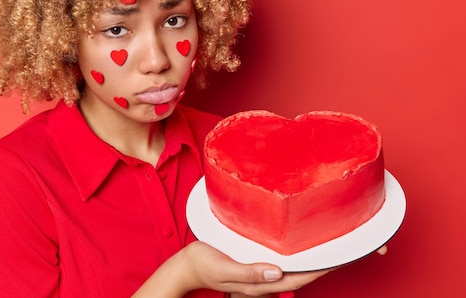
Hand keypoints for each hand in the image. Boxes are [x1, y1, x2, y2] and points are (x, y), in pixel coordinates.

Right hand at [177, 242, 330, 296]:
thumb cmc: (202, 264)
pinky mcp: (253, 264)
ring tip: (326, 245)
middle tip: (341, 249)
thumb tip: (276, 272)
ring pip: (291, 268)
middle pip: (299, 274)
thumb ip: (249, 273)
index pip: (296, 278)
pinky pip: (279, 261)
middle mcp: (263, 280)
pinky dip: (293, 254)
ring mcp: (259, 274)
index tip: (336, 260)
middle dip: (320, 265)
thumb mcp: (223, 269)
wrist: (186, 266)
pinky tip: (297, 245)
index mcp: (259, 283)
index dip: (318, 270)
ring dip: (309, 259)